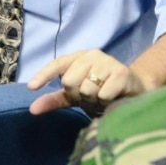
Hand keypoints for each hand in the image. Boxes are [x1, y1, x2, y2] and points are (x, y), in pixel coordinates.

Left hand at [26, 50, 146, 114]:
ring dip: (93, 100)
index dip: (44, 75)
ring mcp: (108, 62)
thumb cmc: (101, 91)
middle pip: (69, 80)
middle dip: (78, 95)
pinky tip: (113, 98)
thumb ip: (54, 100)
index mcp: (79, 57)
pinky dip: (105, 102)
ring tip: (102, 97)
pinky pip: (102, 95)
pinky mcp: (121, 73)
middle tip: (90, 97)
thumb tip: (32, 109)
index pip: (58, 64)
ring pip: (86, 89)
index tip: (31, 87)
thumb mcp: (75, 96)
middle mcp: (92, 55)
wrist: (134, 90)